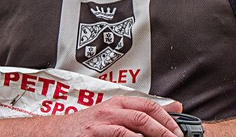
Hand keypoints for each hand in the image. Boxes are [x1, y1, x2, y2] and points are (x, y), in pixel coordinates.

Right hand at [49, 96, 183, 136]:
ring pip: (136, 121)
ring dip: (155, 132)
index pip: (149, 104)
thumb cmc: (84, 127)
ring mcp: (103, 120)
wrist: (55, 133)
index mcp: (118, 103)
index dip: (167, 116)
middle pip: (146, 112)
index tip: (179, 129)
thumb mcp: (112, 116)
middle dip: (166, 127)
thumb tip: (173, 108)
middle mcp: (112, 108)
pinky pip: (119, 133)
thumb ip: (139, 113)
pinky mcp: (94, 132)